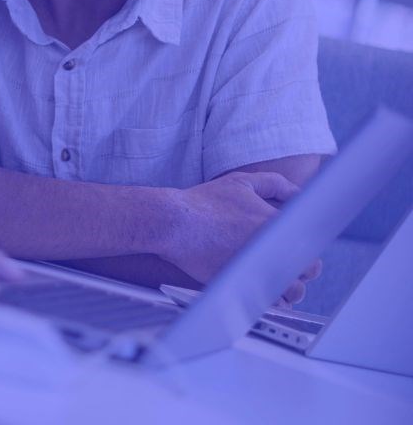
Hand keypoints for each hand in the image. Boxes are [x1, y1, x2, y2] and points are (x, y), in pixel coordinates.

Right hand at [161, 170, 317, 302]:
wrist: (174, 223)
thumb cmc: (204, 202)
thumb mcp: (240, 182)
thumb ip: (275, 184)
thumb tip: (299, 193)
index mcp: (276, 223)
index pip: (310, 244)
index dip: (307, 248)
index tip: (296, 247)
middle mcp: (273, 248)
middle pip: (308, 270)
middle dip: (301, 268)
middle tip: (285, 262)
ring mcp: (259, 270)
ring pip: (293, 291)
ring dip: (289, 287)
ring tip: (272, 276)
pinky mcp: (244, 286)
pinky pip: (272, 303)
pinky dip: (272, 299)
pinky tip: (260, 287)